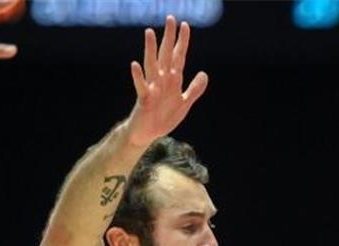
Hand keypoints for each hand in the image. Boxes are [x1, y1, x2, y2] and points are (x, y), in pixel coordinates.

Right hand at [126, 16, 208, 147]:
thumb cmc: (164, 117)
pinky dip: (138, 76)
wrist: (148, 133)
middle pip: (166, 55)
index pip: (179, 57)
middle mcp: (162, 80)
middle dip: (169, 38)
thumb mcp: (184, 103)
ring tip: (150, 33)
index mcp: (172, 81)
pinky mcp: (144, 100)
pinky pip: (141, 86)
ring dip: (151, 50)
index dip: (182, 42)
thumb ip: (194, 89)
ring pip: (152, 65)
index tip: (185, 25)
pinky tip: (134, 65)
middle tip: (170, 18)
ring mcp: (152, 88)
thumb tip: (204, 74)